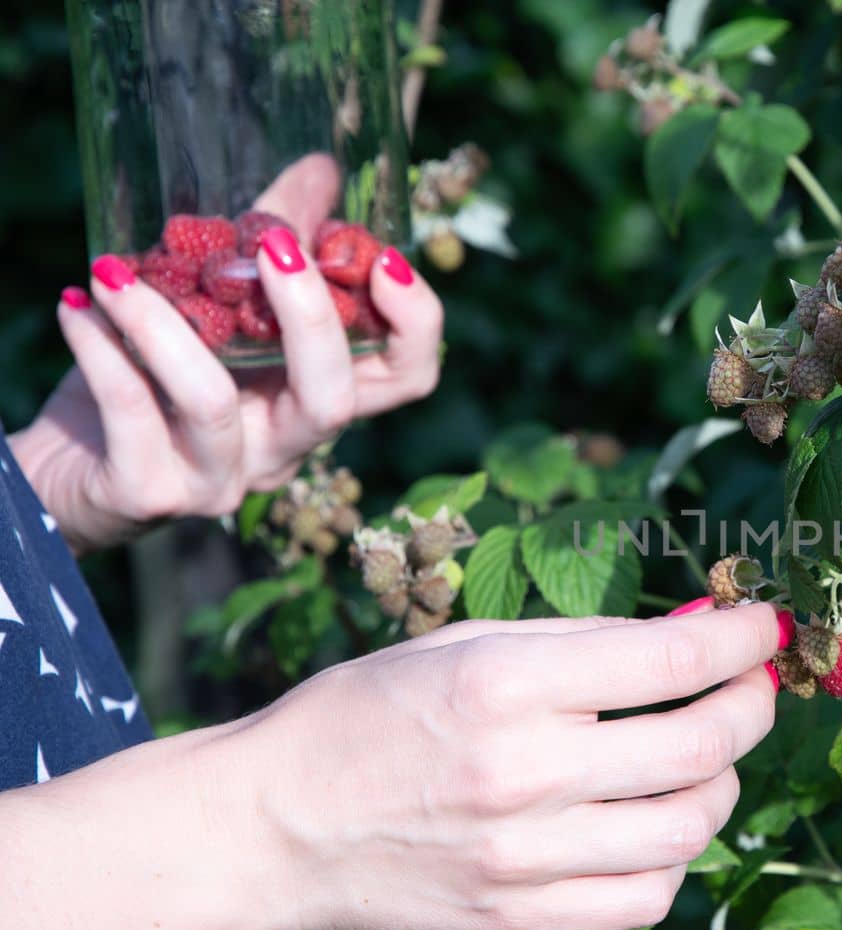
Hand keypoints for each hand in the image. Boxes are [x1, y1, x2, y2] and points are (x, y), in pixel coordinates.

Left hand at [9, 155, 443, 552]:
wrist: (71, 463)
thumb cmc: (155, 378)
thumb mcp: (219, 308)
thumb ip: (273, 242)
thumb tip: (322, 169)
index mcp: (314, 401)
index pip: (407, 380)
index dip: (415, 324)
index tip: (384, 258)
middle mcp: (284, 450)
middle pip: (334, 401)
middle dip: (308, 316)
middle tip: (270, 245)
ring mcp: (221, 479)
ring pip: (212, 402)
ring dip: (161, 322)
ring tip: (114, 271)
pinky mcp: (151, 493)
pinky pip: (131, 410)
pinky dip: (100, 346)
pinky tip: (79, 303)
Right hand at [237, 604, 787, 929]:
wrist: (275, 826)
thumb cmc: (368, 715)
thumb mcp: (463, 643)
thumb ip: (584, 639)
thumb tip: (693, 628)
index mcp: (506, 684)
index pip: (672, 656)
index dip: (744, 637)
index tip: (767, 626)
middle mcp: (524, 772)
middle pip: (702, 743)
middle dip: (754, 704)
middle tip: (757, 686)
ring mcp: (525, 857)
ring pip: (690, 825)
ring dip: (723, 783)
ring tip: (706, 756)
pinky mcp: (520, 919)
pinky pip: (647, 896)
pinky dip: (675, 856)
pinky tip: (657, 821)